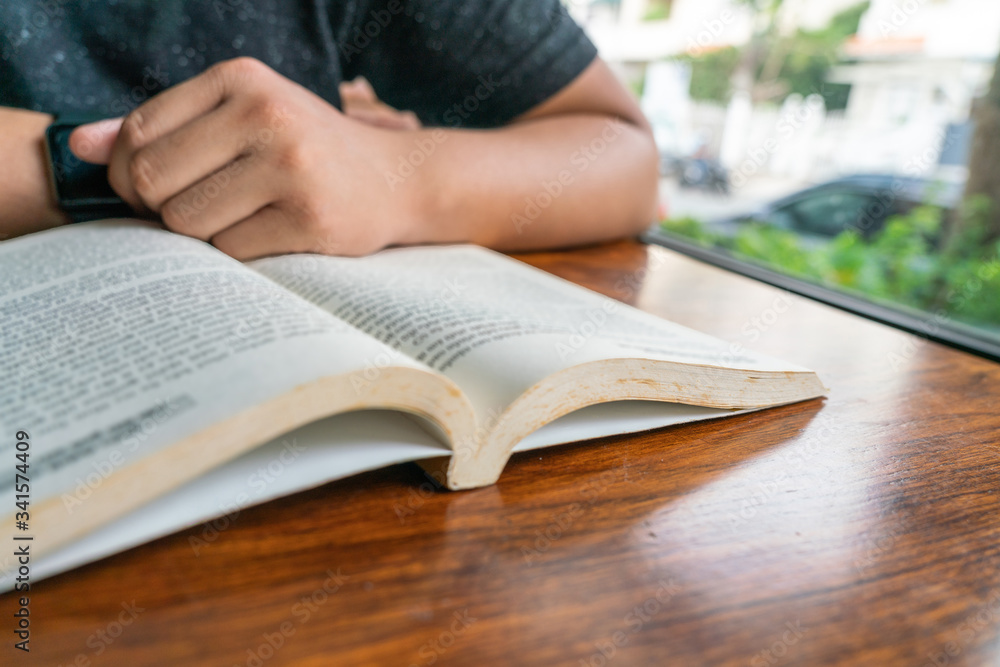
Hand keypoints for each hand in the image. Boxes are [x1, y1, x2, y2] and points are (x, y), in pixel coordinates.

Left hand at [69, 57, 420, 258]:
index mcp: (242, 79)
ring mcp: (291, 168)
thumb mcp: (240, 118)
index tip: (155, 187)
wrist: (397, 180)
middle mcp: (266, 115)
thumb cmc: (307, 150)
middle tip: (193, 209)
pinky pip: (229, 251)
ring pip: (186, 222)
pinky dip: (236, 252)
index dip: (128, 172)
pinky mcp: (309, 218)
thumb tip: (79, 145)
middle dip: (158, 207)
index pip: (139, 132)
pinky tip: (267, 234)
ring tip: (236, 219)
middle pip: (151, 181)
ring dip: (199, 234)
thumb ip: (163, 127)